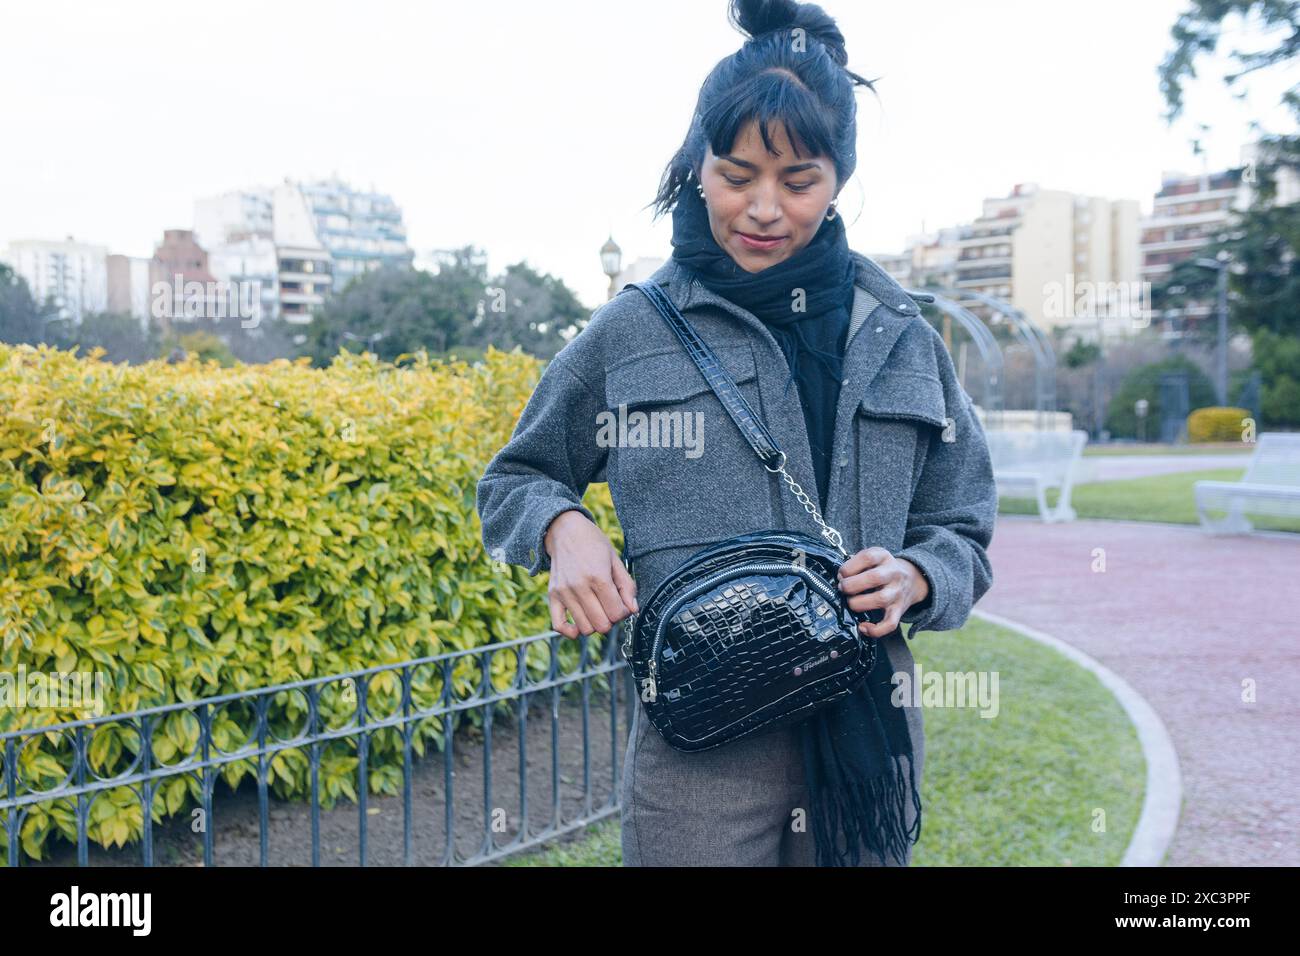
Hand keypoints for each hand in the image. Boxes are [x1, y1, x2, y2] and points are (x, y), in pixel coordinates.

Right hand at [543, 510, 637, 639]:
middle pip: (602, 625)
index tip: (622, 603)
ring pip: (585, 628)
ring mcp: (564, 592)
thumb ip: (627, 586)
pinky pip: (558, 625)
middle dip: (611, 619)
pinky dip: (571, 631)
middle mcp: (579, 586)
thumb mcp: (616, 560)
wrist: (566, 531)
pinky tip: (579, 624)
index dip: (624, 612)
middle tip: (610, 606)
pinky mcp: (552, 596)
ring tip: (597, 610)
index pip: (617, 613)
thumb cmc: (594, 544)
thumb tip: (633, 610)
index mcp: (599, 577)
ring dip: (595, 624)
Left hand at [835, 547, 929, 638]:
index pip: (867, 557)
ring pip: (880, 599)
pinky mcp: (899, 610)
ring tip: (850, 603)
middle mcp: (893, 574)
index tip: (841, 574)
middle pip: (874, 578)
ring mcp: (897, 593)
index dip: (849, 567)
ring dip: (858, 603)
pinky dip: (875, 629)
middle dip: (851, 585)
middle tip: (843, 589)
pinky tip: (862, 627)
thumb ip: (856, 563)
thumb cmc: (884, 569)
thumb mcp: (874, 557)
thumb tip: (840, 578)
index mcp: (884, 557)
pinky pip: (890, 624)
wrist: (913, 579)